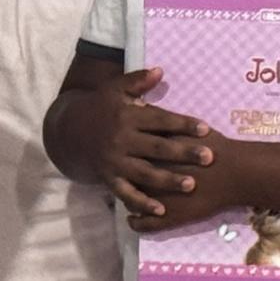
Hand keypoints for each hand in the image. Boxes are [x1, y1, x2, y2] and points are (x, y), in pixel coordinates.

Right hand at [82, 67, 212, 216]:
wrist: (70, 130)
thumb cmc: (101, 106)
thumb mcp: (115, 88)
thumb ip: (138, 80)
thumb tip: (160, 71)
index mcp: (126, 116)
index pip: (160, 120)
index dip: (183, 124)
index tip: (206, 129)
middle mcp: (121, 139)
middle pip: (157, 148)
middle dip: (184, 152)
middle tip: (209, 157)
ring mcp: (115, 161)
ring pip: (145, 173)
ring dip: (169, 180)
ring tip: (191, 184)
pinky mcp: (108, 178)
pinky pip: (126, 193)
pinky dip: (143, 203)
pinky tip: (161, 209)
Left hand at [126, 130, 239, 232]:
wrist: (232, 172)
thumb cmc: (210, 147)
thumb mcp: (180, 126)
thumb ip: (159, 119)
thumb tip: (139, 107)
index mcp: (148, 155)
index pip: (126, 158)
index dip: (122, 157)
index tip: (122, 155)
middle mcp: (146, 177)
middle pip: (125, 180)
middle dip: (122, 179)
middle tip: (123, 176)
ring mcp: (155, 199)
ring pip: (130, 202)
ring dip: (128, 201)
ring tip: (129, 199)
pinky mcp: (167, 218)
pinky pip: (143, 225)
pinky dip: (136, 224)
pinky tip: (134, 220)